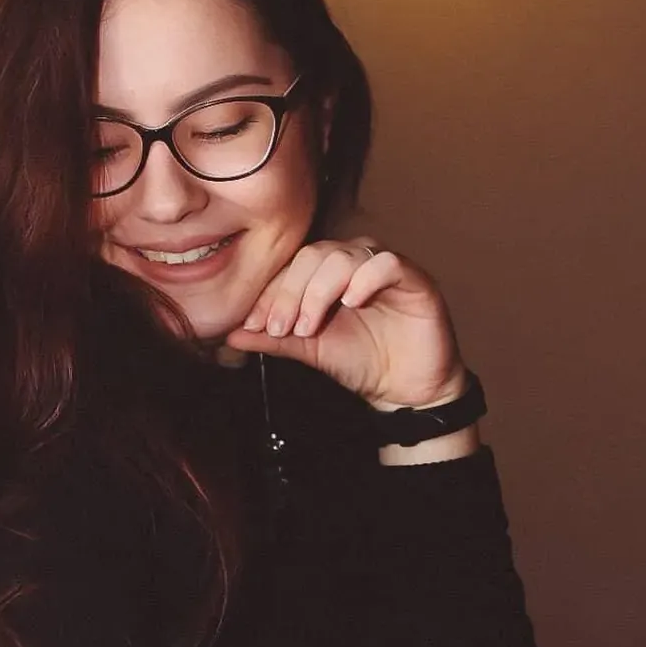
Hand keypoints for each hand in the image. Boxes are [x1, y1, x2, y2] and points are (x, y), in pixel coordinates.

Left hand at [225, 238, 467, 409]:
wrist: (405, 391)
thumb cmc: (362, 362)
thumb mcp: (309, 350)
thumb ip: (274, 338)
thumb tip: (231, 334)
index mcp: (327, 274)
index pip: (291, 268)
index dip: (270, 293)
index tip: (253, 324)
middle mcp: (354, 262)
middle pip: (313, 255)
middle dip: (290, 292)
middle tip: (282, 328)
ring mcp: (383, 267)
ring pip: (344, 256)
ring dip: (319, 291)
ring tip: (310, 327)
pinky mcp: (414, 279)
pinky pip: (387, 262)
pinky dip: (365, 279)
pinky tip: (351, 303)